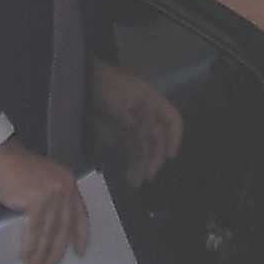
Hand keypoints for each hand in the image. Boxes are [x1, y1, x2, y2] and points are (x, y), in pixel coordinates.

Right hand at [0, 139, 89, 263]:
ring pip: (50, 232)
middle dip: (57, 251)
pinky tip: (25, 258)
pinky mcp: (38, 202)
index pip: (80, 214)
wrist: (0, 156)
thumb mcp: (43, 182)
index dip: (81, 235)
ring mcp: (53, 195)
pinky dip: (29, 247)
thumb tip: (50, 230)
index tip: (80, 252)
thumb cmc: (16, 169)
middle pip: (65, 227)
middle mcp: (65, 189)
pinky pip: (34, 231)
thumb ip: (51, 200)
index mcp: (69, 183)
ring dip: (42, 253)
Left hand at [92, 60, 182, 186]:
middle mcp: (149, 115)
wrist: (88, 82)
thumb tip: (138, 134)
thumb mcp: (118, 100)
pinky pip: (131, 150)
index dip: (175, 138)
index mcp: (154, 102)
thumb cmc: (107, 86)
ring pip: (145, 148)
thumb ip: (128, 118)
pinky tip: (129, 175)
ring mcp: (136, 125)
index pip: (173, 120)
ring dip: (142, 164)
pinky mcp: (123, 134)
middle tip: (149, 175)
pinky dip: (131, 162)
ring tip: (136, 181)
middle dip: (155, 158)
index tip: (169, 156)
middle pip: (158, 139)